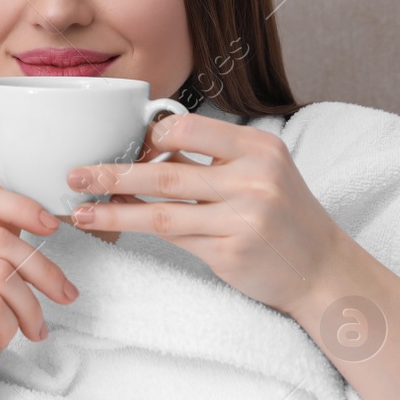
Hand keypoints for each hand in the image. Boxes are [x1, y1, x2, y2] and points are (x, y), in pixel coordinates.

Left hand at [65, 113, 349, 318]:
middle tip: (75, 176)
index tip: (121, 146)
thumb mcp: (259, 172)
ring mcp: (244, 218)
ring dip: (114, 212)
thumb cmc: (283, 216)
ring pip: (161, 212)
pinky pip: (174, 239)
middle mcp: (255, 179)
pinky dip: (140, 232)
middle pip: (165, 174)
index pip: (187, 129)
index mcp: (259, 147)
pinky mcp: (232, 252)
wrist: (324, 269)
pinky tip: (114, 228)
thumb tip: (143, 150)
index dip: (148, 138)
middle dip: (112, 175)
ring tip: (80, 211)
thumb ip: (208, 160)